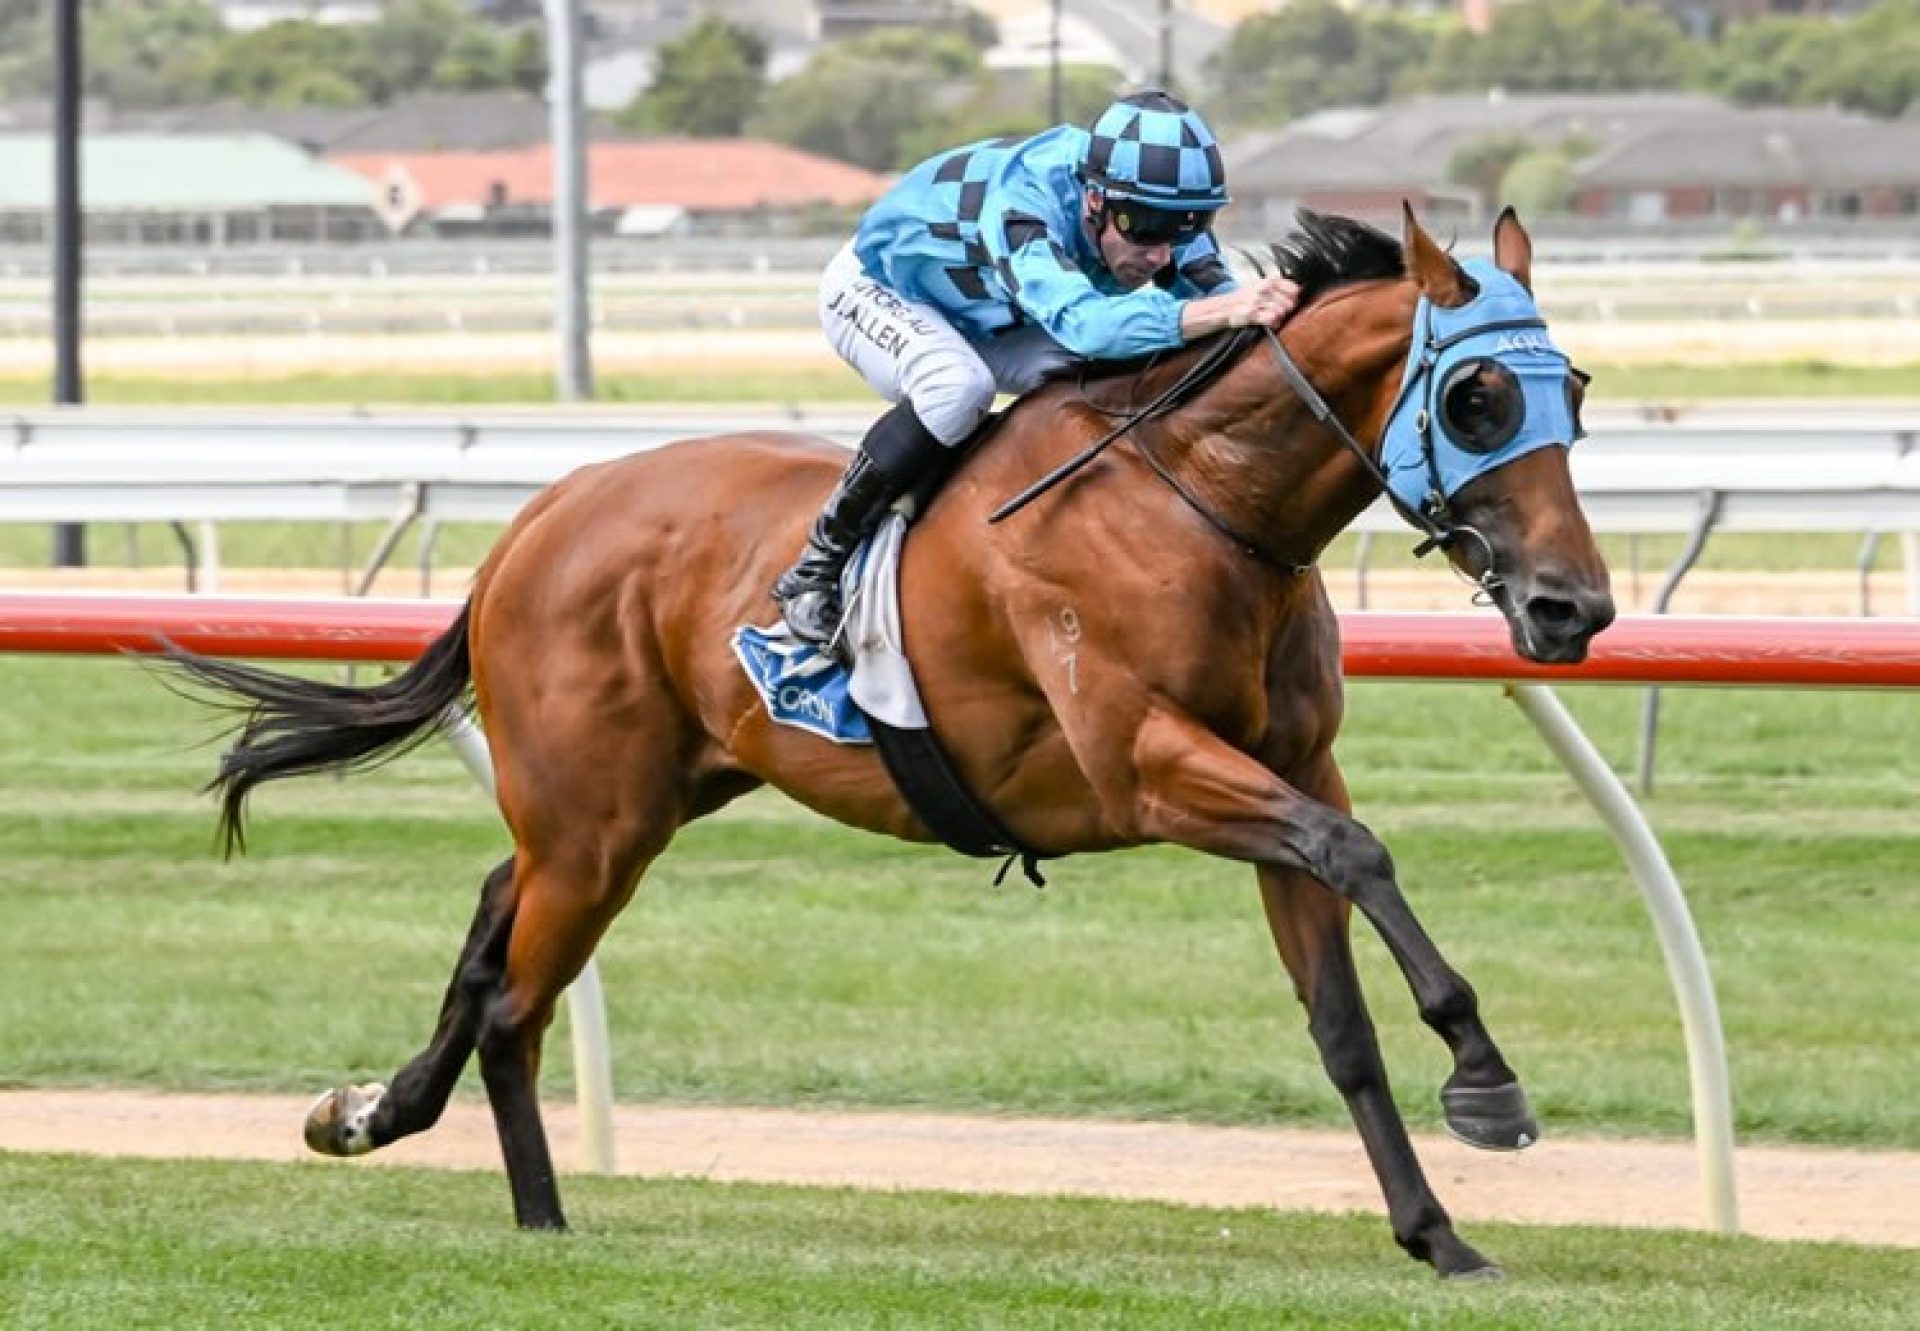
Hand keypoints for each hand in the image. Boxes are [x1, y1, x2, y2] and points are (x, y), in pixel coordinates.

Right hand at [1180, 275, 1300, 340]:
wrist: (1220, 308)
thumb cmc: (1241, 299)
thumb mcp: (1259, 287)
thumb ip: (1278, 288)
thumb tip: (1298, 292)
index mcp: (1267, 280)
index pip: (1293, 288)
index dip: (1294, 298)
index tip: (1290, 302)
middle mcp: (1263, 288)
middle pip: (1290, 302)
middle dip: (1287, 311)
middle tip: (1279, 313)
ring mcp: (1257, 300)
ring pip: (1282, 311)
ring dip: (1279, 318)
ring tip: (1272, 319)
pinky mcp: (1251, 313)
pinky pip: (1271, 319)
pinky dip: (1273, 323)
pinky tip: (1270, 324)